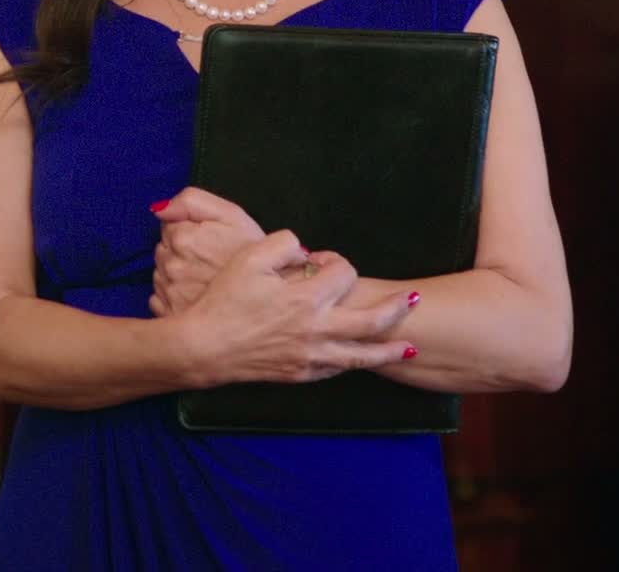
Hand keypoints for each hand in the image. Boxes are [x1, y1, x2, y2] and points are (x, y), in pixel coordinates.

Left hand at [148, 187, 266, 316]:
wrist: (269, 299)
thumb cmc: (253, 254)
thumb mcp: (232, 216)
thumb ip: (192, 201)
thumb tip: (159, 208)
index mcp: (182, 238)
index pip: (168, 226)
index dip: (189, 230)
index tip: (208, 240)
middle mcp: (170, 265)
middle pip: (163, 250)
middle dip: (180, 252)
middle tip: (209, 260)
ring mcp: (169, 292)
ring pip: (161, 273)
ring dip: (176, 274)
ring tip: (204, 278)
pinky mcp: (169, 314)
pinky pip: (160, 298)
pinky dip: (174, 295)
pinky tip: (196, 295)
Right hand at [178, 231, 418, 385]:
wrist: (205, 346)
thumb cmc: (225, 300)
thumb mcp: (249, 258)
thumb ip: (284, 244)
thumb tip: (306, 252)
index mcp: (306, 296)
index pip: (344, 273)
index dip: (337, 262)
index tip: (323, 262)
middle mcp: (316, 328)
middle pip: (372, 320)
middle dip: (396, 309)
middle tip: (413, 301)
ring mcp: (311, 355)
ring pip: (362, 354)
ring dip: (389, 350)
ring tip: (410, 348)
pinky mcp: (301, 374)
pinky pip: (337, 370)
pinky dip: (354, 364)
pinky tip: (363, 359)